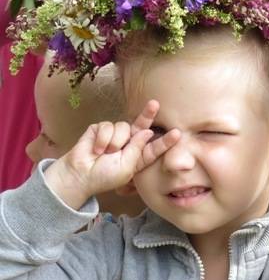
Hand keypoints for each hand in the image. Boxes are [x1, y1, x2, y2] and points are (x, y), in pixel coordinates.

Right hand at [44, 101, 179, 209]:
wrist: (80, 175)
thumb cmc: (105, 176)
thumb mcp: (127, 167)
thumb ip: (137, 149)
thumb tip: (147, 131)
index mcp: (139, 156)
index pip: (154, 147)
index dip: (166, 141)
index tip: (178, 134)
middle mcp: (129, 143)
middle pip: (141, 126)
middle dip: (148, 114)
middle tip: (155, 104)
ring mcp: (115, 135)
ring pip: (123, 127)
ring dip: (115, 141)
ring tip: (105, 154)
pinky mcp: (100, 129)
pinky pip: (107, 126)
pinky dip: (103, 139)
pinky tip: (96, 149)